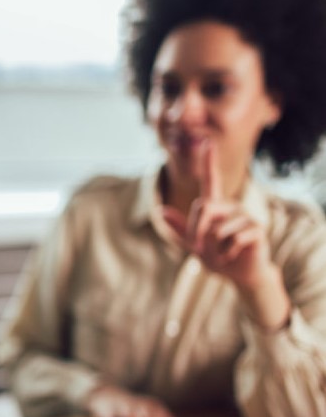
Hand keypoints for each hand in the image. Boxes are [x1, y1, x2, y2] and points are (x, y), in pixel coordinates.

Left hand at [161, 142, 290, 329]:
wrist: (240, 275)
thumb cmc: (217, 258)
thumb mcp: (194, 245)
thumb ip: (179, 229)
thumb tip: (161, 210)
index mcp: (214, 207)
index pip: (210, 180)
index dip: (208, 162)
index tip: (207, 141)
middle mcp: (230, 206)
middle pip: (202, 208)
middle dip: (196, 233)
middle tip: (201, 249)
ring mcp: (245, 215)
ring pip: (216, 227)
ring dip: (213, 248)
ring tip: (222, 253)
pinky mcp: (256, 228)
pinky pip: (232, 239)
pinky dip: (226, 253)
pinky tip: (234, 255)